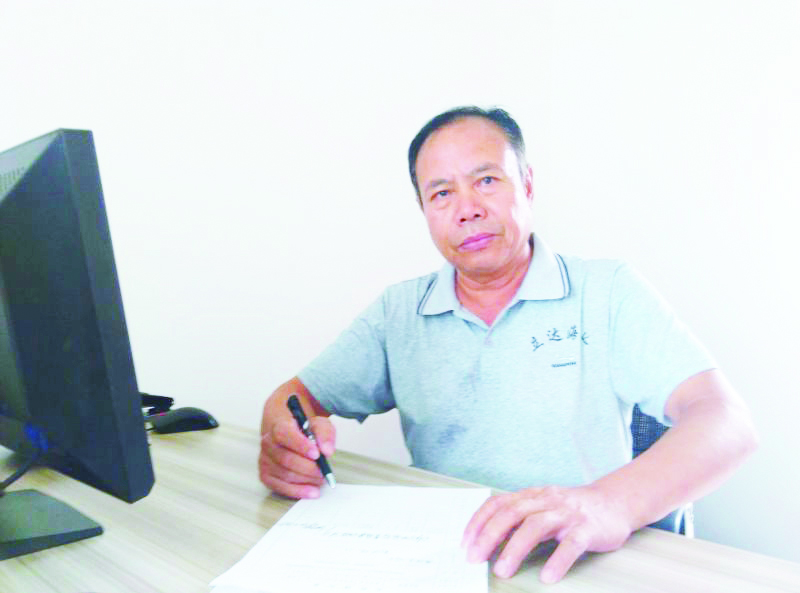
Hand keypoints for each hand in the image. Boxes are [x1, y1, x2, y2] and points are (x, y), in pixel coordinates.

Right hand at [259, 394, 335, 498]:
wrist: (289, 433)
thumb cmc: (304, 430)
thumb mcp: (319, 424)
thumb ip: (325, 434)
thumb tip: (327, 451)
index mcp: (279, 425)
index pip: (284, 435)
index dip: (300, 445)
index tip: (317, 454)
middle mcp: (268, 442)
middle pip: (286, 459)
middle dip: (308, 468)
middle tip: (323, 472)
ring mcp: (265, 460)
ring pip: (285, 474)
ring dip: (305, 480)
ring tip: (320, 479)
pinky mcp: (266, 474)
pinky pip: (281, 487)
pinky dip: (298, 491)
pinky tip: (311, 491)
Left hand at [461, 485, 632, 582]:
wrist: (614, 502)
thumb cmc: (571, 510)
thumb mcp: (542, 507)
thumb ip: (519, 518)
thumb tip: (487, 541)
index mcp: (532, 496)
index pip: (498, 503)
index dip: (479, 521)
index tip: (465, 544)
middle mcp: (547, 501)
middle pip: (512, 513)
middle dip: (490, 535)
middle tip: (475, 558)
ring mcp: (568, 514)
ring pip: (536, 526)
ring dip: (515, 549)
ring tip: (502, 571)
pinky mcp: (589, 529)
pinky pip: (571, 545)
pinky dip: (558, 560)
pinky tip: (548, 576)